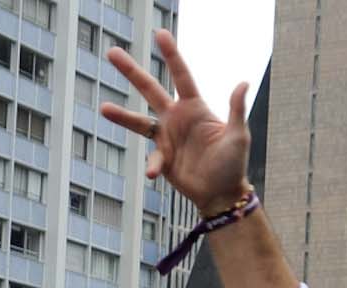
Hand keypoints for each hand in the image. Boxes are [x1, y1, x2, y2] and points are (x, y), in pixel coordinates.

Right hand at [100, 30, 250, 214]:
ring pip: (139, 121)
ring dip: (122, 115)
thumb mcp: (239, 137)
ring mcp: (167, 137)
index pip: (181, 76)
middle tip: (112, 53)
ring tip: (103, 108)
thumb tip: (243, 83)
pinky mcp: (162, 157)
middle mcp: (177, 118)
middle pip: (150, 89)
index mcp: (195, 108)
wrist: (223, 194)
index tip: (160, 34)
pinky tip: (153, 172)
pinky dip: (153, 164)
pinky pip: (153, 158)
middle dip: (131, 71)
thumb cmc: (234, 164)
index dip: (171, 56)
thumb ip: (237, 110)